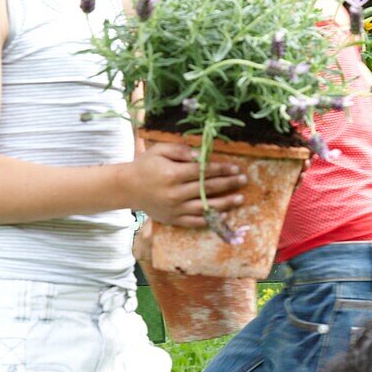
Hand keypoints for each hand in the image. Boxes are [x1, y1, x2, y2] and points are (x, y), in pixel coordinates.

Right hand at [132, 141, 246, 226]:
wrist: (127, 188)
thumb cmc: (145, 165)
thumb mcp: (159, 150)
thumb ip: (180, 150)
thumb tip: (201, 155)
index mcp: (173, 174)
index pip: (203, 172)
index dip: (222, 170)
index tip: (236, 168)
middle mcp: (175, 193)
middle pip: (208, 188)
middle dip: (229, 184)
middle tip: (244, 180)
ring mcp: (175, 209)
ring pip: (205, 207)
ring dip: (225, 203)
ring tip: (240, 199)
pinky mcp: (174, 219)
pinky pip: (195, 222)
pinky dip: (210, 219)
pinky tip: (224, 215)